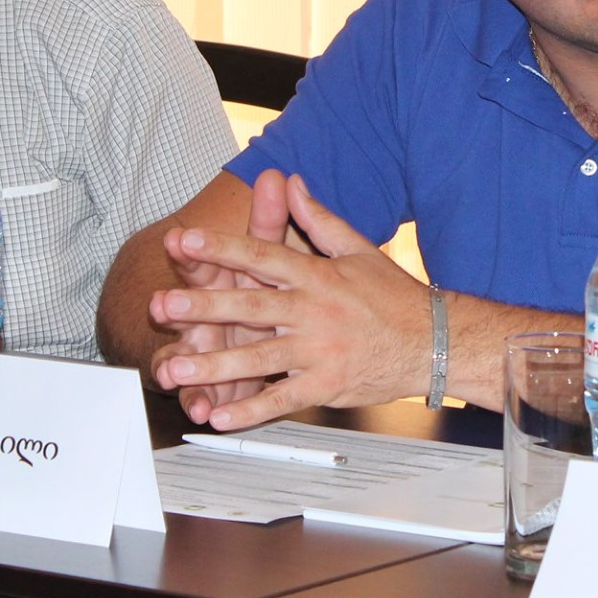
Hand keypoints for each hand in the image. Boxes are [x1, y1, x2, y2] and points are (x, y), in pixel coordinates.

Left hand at [149, 174, 429, 429]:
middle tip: (163, 306)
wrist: (434, 342)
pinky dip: (250, 410)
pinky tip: (218, 415)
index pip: (261, 257)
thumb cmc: (393, 297)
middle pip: (251, 307)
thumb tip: (291, 181)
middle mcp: (314, 312)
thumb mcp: (357, 250)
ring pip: (259, 359)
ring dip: (214, 366)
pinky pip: (282, 399)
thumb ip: (318, 218)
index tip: (184, 241)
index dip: (220, 248)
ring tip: (175, 369)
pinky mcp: (326, 386)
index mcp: (317, 276)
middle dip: (204, 307)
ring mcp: (319, 351)